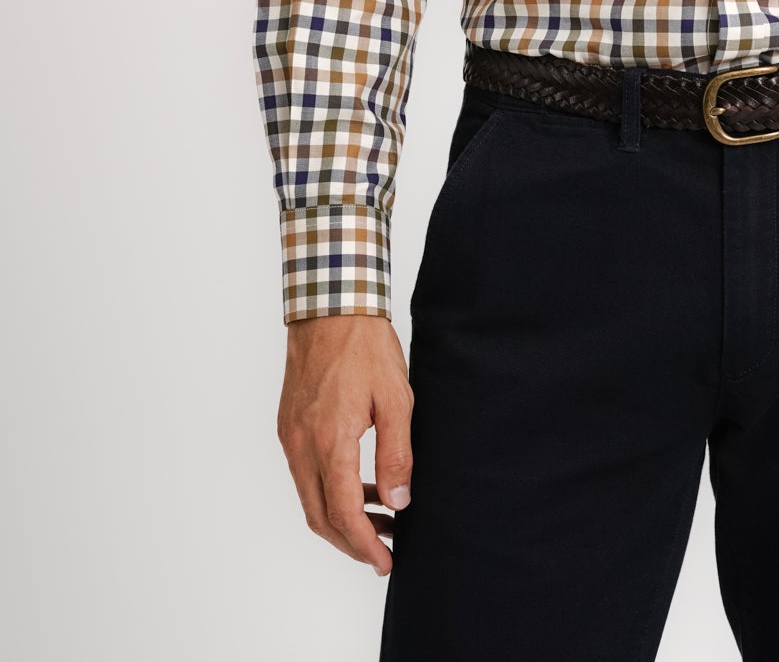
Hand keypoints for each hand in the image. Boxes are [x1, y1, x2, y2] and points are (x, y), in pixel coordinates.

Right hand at [276, 312, 414, 576]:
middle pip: (320, 517)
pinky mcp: (289, 426)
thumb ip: (397, 455)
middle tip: (384, 552)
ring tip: (381, 520)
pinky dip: (329, 491)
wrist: (330, 306)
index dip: (365, 545)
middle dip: (351, 543)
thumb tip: (398, 502)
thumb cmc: (366, 346)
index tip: (386, 561)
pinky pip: (306, 474)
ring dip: (341, 518)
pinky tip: (360, 487)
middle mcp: (302, 444)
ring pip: (310, 498)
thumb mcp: (396, 399)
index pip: (343, 513)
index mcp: (330, 440)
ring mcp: (291, 436)